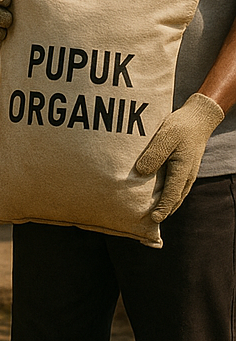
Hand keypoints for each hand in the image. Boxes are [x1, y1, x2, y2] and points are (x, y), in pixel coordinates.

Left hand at [135, 92, 224, 221]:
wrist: (198, 119)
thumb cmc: (180, 127)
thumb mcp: (165, 138)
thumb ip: (154, 155)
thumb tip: (141, 173)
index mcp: (182, 170)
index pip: (171, 195)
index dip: (162, 208)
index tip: (154, 219)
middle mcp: (186, 175)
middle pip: (175, 198)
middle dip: (164, 210)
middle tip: (151, 221)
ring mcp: (187, 171)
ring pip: (176, 193)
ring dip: (166, 203)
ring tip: (153, 211)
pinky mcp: (183, 166)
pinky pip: (176, 185)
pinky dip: (168, 193)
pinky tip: (157, 192)